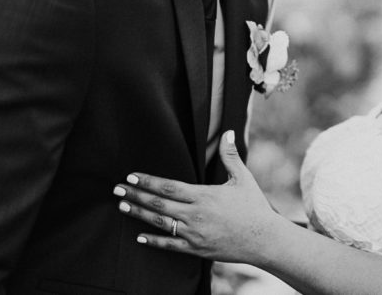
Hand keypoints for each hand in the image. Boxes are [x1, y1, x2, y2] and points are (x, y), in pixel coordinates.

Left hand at [113, 130, 279, 263]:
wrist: (264, 239)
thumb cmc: (254, 207)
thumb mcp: (243, 179)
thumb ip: (231, 156)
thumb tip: (227, 133)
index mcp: (204, 195)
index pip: (168, 186)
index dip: (147, 181)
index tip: (131, 176)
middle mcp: (195, 214)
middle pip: (158, 203)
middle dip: (135, 196)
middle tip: (117, 189)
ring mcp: (193, 233)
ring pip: (159, 222)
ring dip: (139, 214)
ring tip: (122, 207)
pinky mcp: (196, 249)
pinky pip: (169, 245)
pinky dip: (153, 241)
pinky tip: (139, 236)